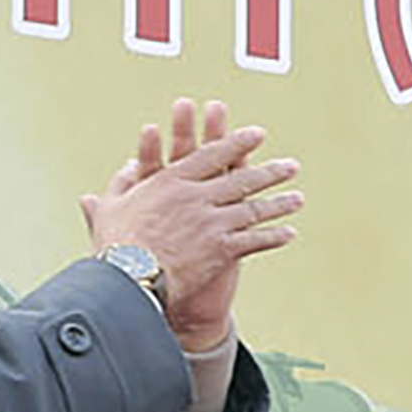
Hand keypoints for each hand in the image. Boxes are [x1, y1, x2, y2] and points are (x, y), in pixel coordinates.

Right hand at [83, 98, 299, 350]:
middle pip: (241, 179)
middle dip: (270, 172)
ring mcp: (212, 222)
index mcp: (171, 180)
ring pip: (254, 209)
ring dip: (279, 203)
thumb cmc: (115, 242)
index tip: (257, 134)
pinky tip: (289, 233)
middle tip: (291, 166)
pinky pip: (256, 240)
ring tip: (298, 198)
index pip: (211, 156)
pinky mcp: (222, 249)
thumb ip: (122, 182)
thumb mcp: (112, 205)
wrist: (130, 277)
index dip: (237, 143)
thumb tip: (130, 166)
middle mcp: (197, 197)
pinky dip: (274, 236)